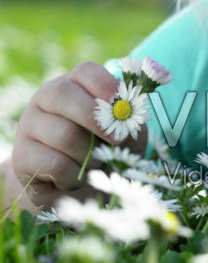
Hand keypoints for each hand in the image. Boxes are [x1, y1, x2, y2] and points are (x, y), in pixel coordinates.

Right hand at [11, 62, 147, 209]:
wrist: (82, 190)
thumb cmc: (108, 154)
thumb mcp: (125, 136)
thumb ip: (129, 124)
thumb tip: (126, 119)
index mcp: (76, 86)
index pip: (86, 72)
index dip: (106, 86)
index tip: (123, 106)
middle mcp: (46, 99)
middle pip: (63, 94)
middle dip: (95, 118)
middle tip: (117, 139)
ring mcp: (30, 126)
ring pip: (64, 134)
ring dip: (90, 156)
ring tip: (93, 164)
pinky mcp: (22, 157)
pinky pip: (55, 164)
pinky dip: (74, 176)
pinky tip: (74, 179)